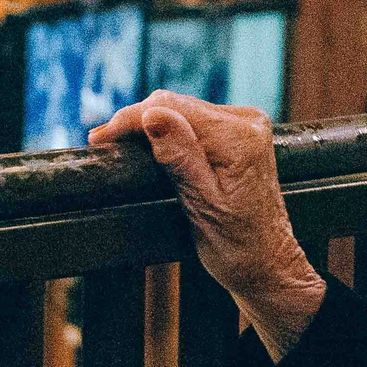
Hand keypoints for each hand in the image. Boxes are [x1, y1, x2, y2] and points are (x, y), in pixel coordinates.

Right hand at [89, 90, 324, 358]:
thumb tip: (152, 115)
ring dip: (150, 124)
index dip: (131, 120)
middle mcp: (248, 122)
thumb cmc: (237, 242)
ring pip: (183, 111)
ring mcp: (246, 126)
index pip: (173, 109)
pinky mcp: (240, 134)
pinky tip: (147, 143)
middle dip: (136, 121)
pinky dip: (168, 130)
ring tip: (118, 143)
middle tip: (101, 142)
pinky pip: (195, 121)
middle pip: (177, 105)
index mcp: (240, 137)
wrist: (267, 261)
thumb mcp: (201, 203)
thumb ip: (179, 157)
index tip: (99, 139)